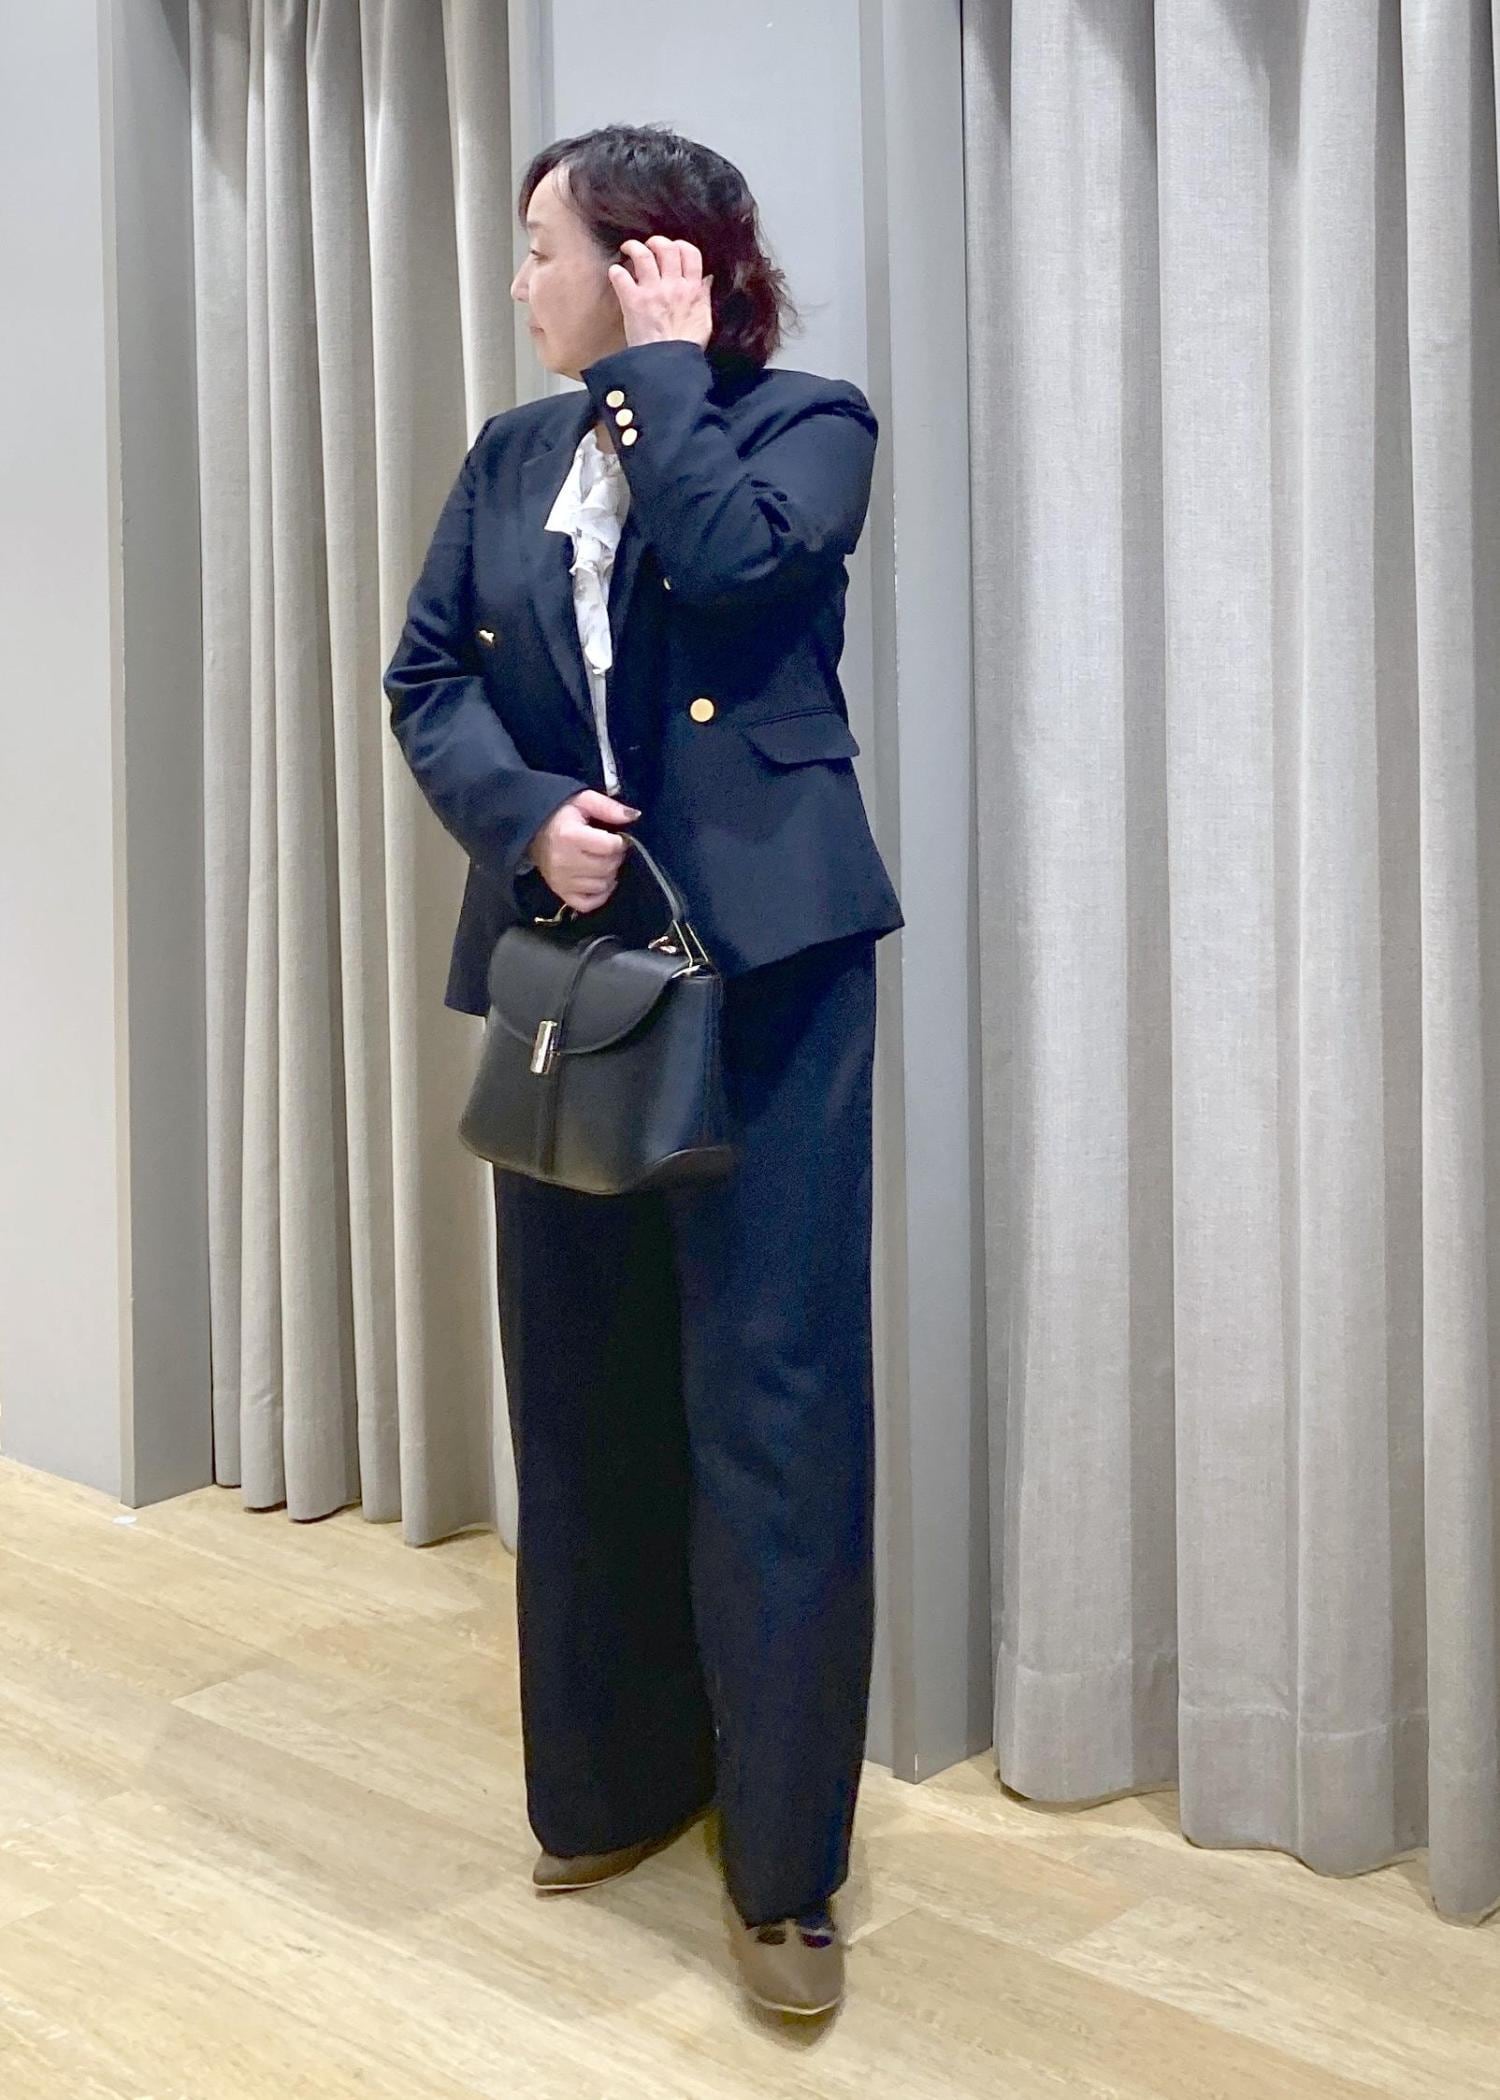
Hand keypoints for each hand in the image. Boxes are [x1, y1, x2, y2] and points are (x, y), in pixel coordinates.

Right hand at [528, 789, 639, 911]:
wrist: (534, 831)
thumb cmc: (561, 815)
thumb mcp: (583, 800)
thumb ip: (609, 807)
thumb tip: (635, 816)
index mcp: (569, 836)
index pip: (611, 847)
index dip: (620, 841)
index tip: (616, 837)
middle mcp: (564, 862)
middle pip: (608, 867)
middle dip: (615, 858)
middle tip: (609, 849)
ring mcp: (561, 881)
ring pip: (602, 885)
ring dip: (609, 875)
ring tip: (602, 861)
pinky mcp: (561, 894)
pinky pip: (589, 904)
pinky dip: (600, 895)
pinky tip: (600, 881)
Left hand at [608, 236, 713, 349]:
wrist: (669, 366)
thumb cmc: (686, 348)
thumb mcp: (704, 321)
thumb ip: (704, 297)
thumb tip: (707, 279)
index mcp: (692, 290)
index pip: (690, 253)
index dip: (681, 245)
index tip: (674, 248)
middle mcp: (673, 286)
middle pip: (666, 248)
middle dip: (656, 242)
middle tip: (649, 247)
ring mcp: (652, 292)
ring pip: (643, 255)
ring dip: (634, 247)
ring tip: (629, 249)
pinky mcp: (633, 302)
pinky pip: (621, 276)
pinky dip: (616, 272)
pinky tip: (615, 273)